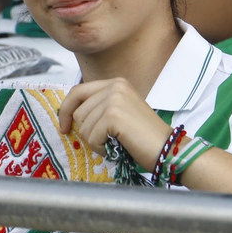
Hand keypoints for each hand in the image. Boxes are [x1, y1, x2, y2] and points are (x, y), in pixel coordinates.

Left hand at [57, 77, 171, 167]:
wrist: (167, 149)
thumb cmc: (143, 137)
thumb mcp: (120, 113)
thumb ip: (99, 107)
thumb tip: (69, 115)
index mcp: (116, 83)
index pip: (78, 91)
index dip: (66, 110)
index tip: (64, 127)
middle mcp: (115, 86)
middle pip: (78, 112)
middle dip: (88, 132)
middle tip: (108, 140)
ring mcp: (114, 99)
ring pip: (83, 126)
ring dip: (96, 141)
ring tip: (116, 142)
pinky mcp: (113, 115)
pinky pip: (91, 137)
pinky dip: (101, 148)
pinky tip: (118, 147)